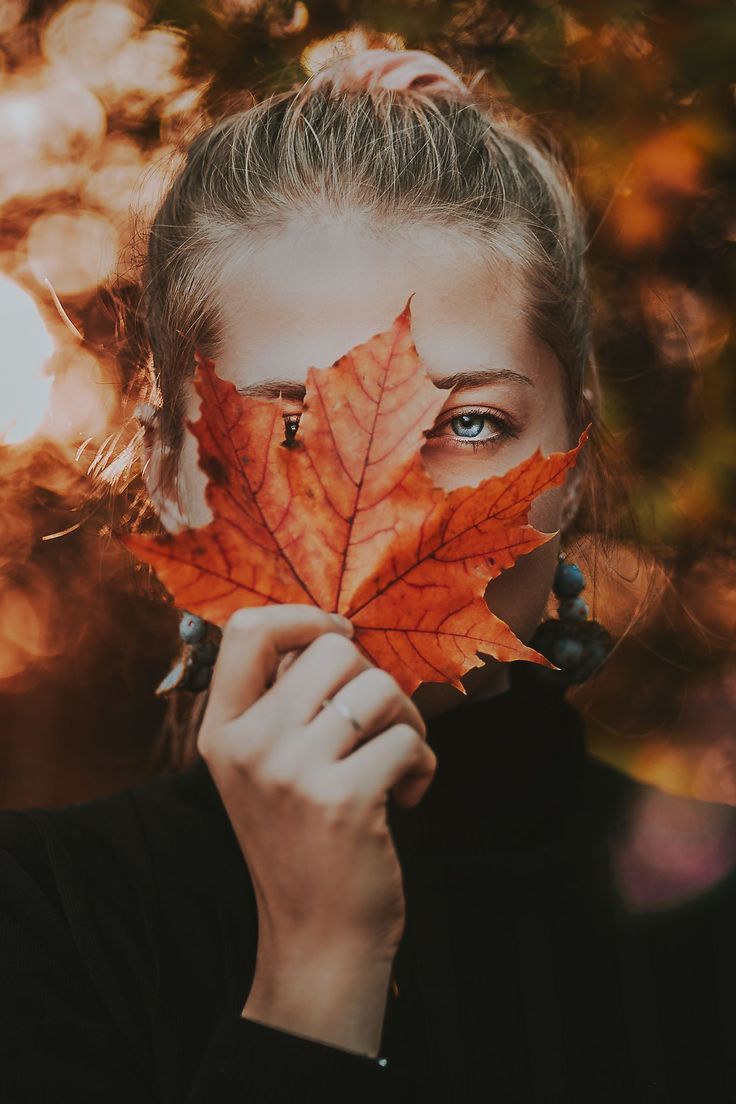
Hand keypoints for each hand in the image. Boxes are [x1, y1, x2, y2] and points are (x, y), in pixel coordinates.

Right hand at [196, 604, 435, 1054]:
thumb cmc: (304, 841)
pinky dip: (425, 765)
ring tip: (397, 760)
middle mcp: (249, 744)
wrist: (317, 937)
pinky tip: (407, 796)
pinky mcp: (344, 800)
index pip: (247, 629)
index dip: (304, 617)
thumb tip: (332, 632)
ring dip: (408, 721)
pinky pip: (410, 739)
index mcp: (222, 730)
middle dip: (375, 680)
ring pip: (381, 688)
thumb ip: (281, 702)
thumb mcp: (263, 768)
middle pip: (333, 650)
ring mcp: (292, 772)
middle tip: (378, 726)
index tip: (341, 639)